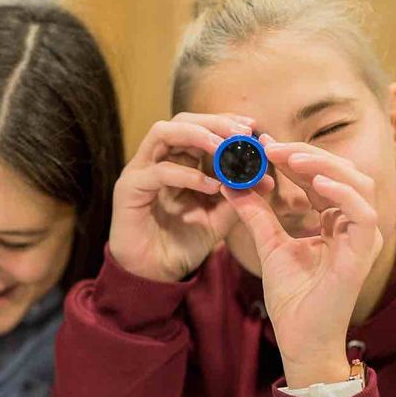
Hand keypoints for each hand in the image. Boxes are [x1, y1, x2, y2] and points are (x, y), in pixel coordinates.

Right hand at [109, 113, 256, 281]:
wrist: (156, 275)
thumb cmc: (184, 242)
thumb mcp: (219, 217)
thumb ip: (238, 196)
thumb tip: (267, 180)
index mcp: (177, 160)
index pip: (199, 126)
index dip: (224, 122)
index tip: (252, 127)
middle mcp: (155, 159)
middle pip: (182, 121)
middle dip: (214, 123)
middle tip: (242, 134)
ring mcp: (139, 171)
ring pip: (163, 133)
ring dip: (197, 136)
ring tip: (223, 148)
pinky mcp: (128, 189)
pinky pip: (158, 172)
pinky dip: (187, 175)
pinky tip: (210, 186)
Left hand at [223, 138, 383, 387]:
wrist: (300, 338)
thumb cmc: (292, 298)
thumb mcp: (269, 244)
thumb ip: (256, 213)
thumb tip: (231, 182)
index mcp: (336, 221)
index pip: (321, 177)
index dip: (296, 157)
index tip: (264, 144)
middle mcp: (354, 224)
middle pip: (342, 172)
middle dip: (308, 154)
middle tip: (272, 146)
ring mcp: (362, 237)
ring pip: (357, 183)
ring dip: (324, 165)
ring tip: (290, 157)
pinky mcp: (363, 252)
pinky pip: (362, 212)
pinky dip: (341, 193)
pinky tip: (315, 182)